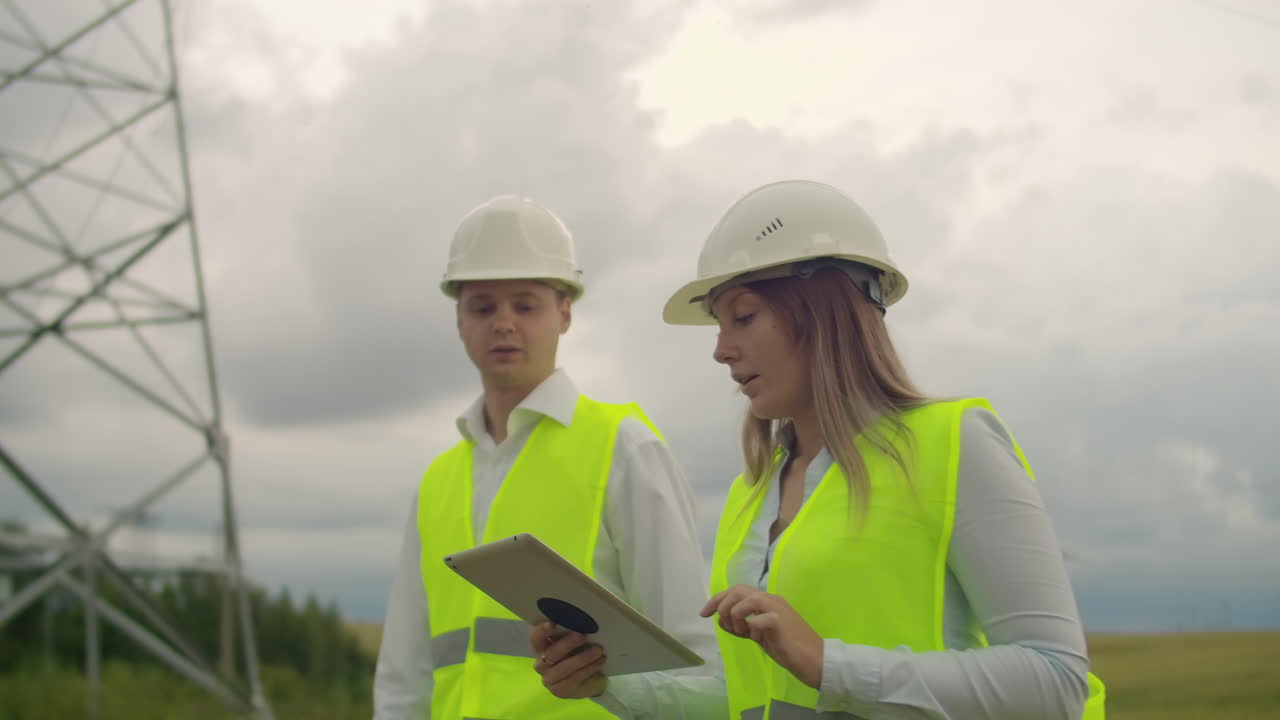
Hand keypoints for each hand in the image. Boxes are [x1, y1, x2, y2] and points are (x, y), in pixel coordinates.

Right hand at [528, 621, 607, 698]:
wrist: (585, 681)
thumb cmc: (576, 654)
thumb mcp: (572, 642)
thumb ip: (570, 632)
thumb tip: (582, 621)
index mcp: (540, 647)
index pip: (535, 638)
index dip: (541, 631)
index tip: (552, 623)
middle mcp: (540, 663)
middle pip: (550, 654)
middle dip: (567, 644)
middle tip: (582, 636)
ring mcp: (549, 679)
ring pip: (564, 668)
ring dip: (583, 658)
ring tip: (598, 650)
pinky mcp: (560, 690)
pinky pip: (575, 678)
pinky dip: (589, 668)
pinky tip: (600, 661)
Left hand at [701, 585, 823, 688]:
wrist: (815, 660)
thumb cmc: (788, 648)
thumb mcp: (759, 635)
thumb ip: (743, 626)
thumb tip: (721, 620)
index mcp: (766, 600)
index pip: (737, 591)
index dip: (717, 599)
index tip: (704, 613)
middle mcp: (771, 599)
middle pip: (738, 590)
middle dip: (721, 604)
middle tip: (717, 620)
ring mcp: (777, 608)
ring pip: (746, 599)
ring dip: (735, 616)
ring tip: (740, 632)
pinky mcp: (780, 621)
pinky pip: (757, 619)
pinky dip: (751, 629)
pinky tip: (757, 639)